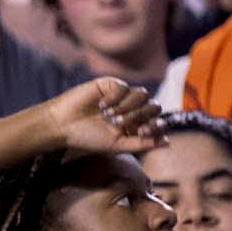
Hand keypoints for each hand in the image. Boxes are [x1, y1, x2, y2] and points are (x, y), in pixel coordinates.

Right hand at [42, 76, 162, 158]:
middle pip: (154, 106)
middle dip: (140, 115)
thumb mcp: (117, 145)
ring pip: (142, 95)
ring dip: (128, 107)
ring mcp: (122, 96)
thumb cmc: (88, 137)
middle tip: (119, 123)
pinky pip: (124, 87)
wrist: (63, 125)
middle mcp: (132, 110)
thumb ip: (142, 144)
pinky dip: (114, 97)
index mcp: (136, 125)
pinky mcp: (110, 85)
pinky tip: (101, 105)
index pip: (158, 122)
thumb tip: (168, 142)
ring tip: (109, 115)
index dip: (155, 125)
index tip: (141, 132)